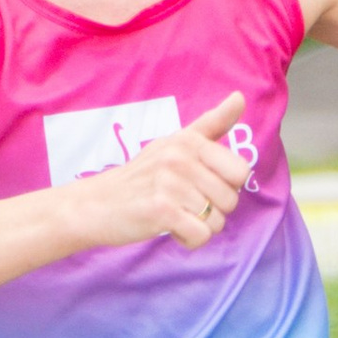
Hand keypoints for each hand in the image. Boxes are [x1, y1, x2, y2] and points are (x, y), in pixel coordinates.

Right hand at [67, 92, 250, 252]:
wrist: (96, 204)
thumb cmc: (142, 176)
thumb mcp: (175, 143)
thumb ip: (212, 124)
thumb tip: (240, 97)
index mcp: (189, 141)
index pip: (240, 171)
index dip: (226, 186)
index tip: (202, 184)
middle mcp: (180, 158)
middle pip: (231, 200)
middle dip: (213, 210)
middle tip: (184, 203)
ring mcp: (170, 184)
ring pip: (217, 221)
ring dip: (199, 226)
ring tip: (175, 215)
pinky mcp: (162, 211)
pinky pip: (201, 236)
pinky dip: (189, 240)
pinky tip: (171, 229)